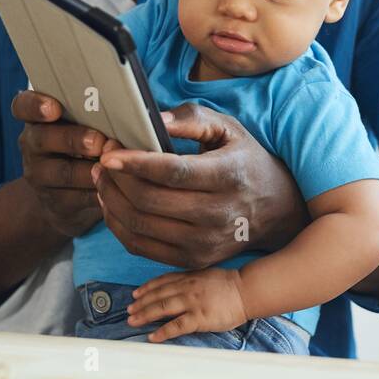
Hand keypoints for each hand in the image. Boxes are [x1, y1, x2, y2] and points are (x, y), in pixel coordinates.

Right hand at [11, 90, 104, 237]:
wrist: (68, 194)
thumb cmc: (83, 145)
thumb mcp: (81, 125)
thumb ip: (92, 114)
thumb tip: (123, 104)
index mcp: (38, 119)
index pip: (23, 106)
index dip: (35, 105)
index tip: (53, 108)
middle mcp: (33, 145)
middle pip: (43, 138)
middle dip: (72, 139)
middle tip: (98, 141)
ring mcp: (41, 176)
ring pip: (61, 172)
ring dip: (87, 169)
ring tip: (109, 165)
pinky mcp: (57, 201)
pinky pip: (77, 197)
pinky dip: (97, 191)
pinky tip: (116, 187)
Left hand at [90, 102, 309, 269]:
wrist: (276, 211)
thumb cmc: (246, 162)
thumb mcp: (229, 129)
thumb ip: (192, 119)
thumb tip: (154, 120)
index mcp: (227, 176)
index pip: (172, 172)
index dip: (135, 163)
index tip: (109, 153)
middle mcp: (217, 215)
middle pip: (149, 201)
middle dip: (116, 180)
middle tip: (103, 160)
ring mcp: (204, 243)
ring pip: (139, 226)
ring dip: (111, 201)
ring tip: (102, 179)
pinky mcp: (192, 260)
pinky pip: (141, 247)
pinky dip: (118, 226)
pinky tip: (113, 204)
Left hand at [127, 268, 248, 342]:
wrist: (246, 290)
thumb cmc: (229, 284)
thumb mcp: (206, 275)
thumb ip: (191, 280)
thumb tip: (177, 286)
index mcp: (189, 277)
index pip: (162, 281)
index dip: (147, 288)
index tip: (135, 294)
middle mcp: (187, 288)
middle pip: (158, 295)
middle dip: (141, 303)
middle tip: (128, 310)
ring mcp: (192, 302)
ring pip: (163, 308)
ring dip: (145, 314)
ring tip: (132, 321)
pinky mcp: (199, 317)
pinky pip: (177, 325)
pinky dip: (163, 332)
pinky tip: (153, 337)